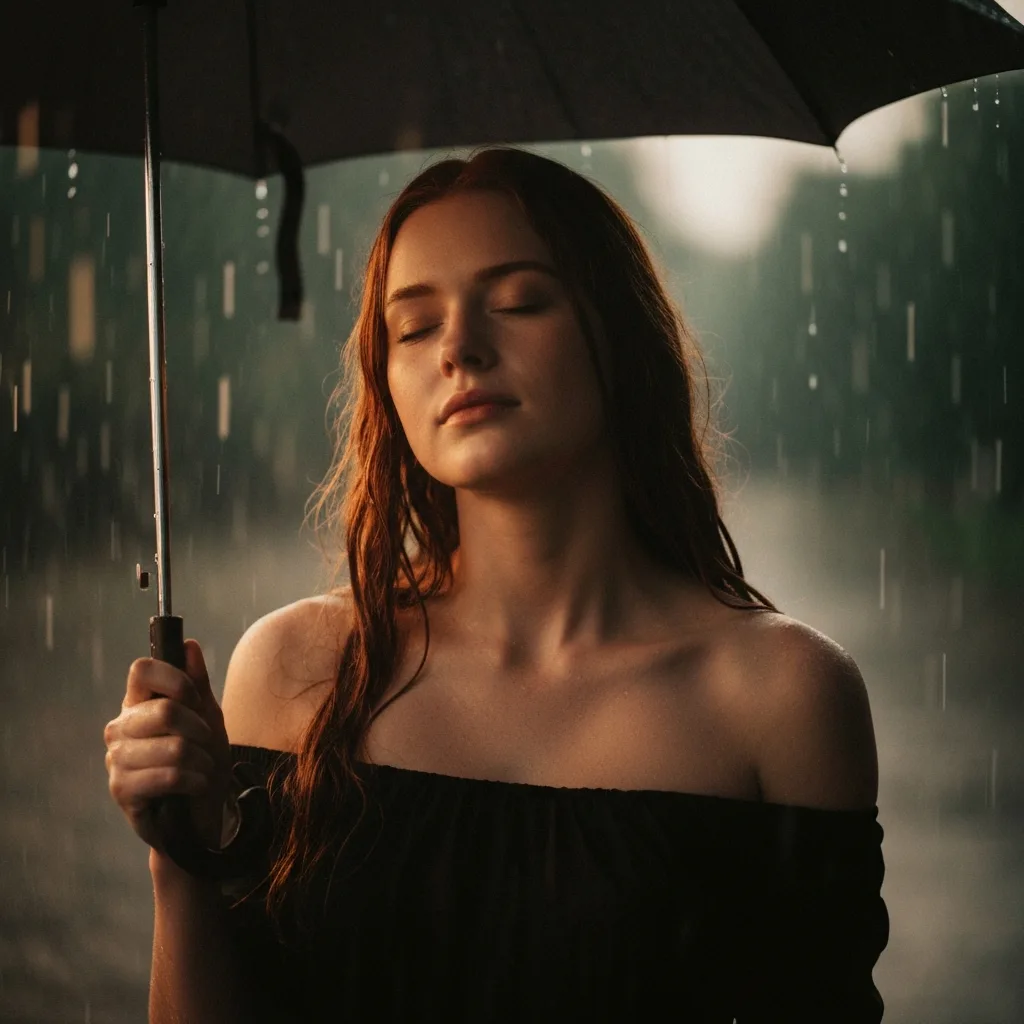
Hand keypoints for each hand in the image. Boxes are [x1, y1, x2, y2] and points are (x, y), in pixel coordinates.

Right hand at [104, 639, 234, 851]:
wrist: (200, 813)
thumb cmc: (202, 760)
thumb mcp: (208, 717)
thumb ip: (197, 683)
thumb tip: (188, 646)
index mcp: (137, 703)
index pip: (142, 669)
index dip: (175, 679)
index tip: (195, 698)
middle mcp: (120, 727)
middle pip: (165, 711)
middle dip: (200, 729)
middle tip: (206, 742)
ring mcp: (117, 758)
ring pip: (174, 746)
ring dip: (201, 759)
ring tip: (202, 768)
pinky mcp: (122, 789)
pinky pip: (170, 775)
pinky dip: (194, 780)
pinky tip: (194, 786)